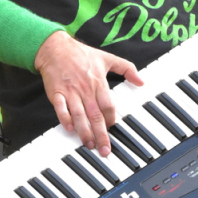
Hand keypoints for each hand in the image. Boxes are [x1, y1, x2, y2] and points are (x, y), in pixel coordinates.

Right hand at [34, 30, 143, 156]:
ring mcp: (70, 91)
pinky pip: (60, 108)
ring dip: (84, 131)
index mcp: (98, 82)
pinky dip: (64, 118)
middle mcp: (85, 88)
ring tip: (89, 144)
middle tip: (104, 149)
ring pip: (79, 115)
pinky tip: (69, 129)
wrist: (55, 48)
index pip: (108, 105)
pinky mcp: (56, 92)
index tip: (112, 128)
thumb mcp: (107, 58)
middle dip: (101, 134)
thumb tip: (141, 80)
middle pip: (95, 115)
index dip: (111, 119)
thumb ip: (127, 68)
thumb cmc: (81, 54)